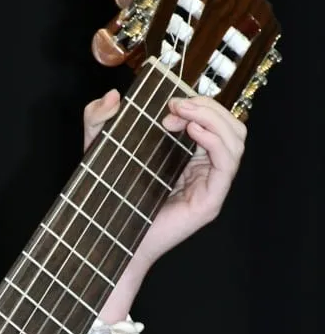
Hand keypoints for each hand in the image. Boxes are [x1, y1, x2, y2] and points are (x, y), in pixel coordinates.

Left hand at [86, 0, 246, 269]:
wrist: (105, 238)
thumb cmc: (108, 198)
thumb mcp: (96, 149)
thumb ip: (97, 120)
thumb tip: (114, 94)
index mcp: (188, 155)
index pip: (214, 119)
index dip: (197, 102)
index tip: (167, 103)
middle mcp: (205, 168)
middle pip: (232, 124)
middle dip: (206, 106)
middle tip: (174, 107)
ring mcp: (211, 185)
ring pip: (236, 138)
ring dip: (212, 117)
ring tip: (182, 115)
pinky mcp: (210, 201)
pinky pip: (228, 162)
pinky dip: (215, 139)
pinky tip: (191, 131)